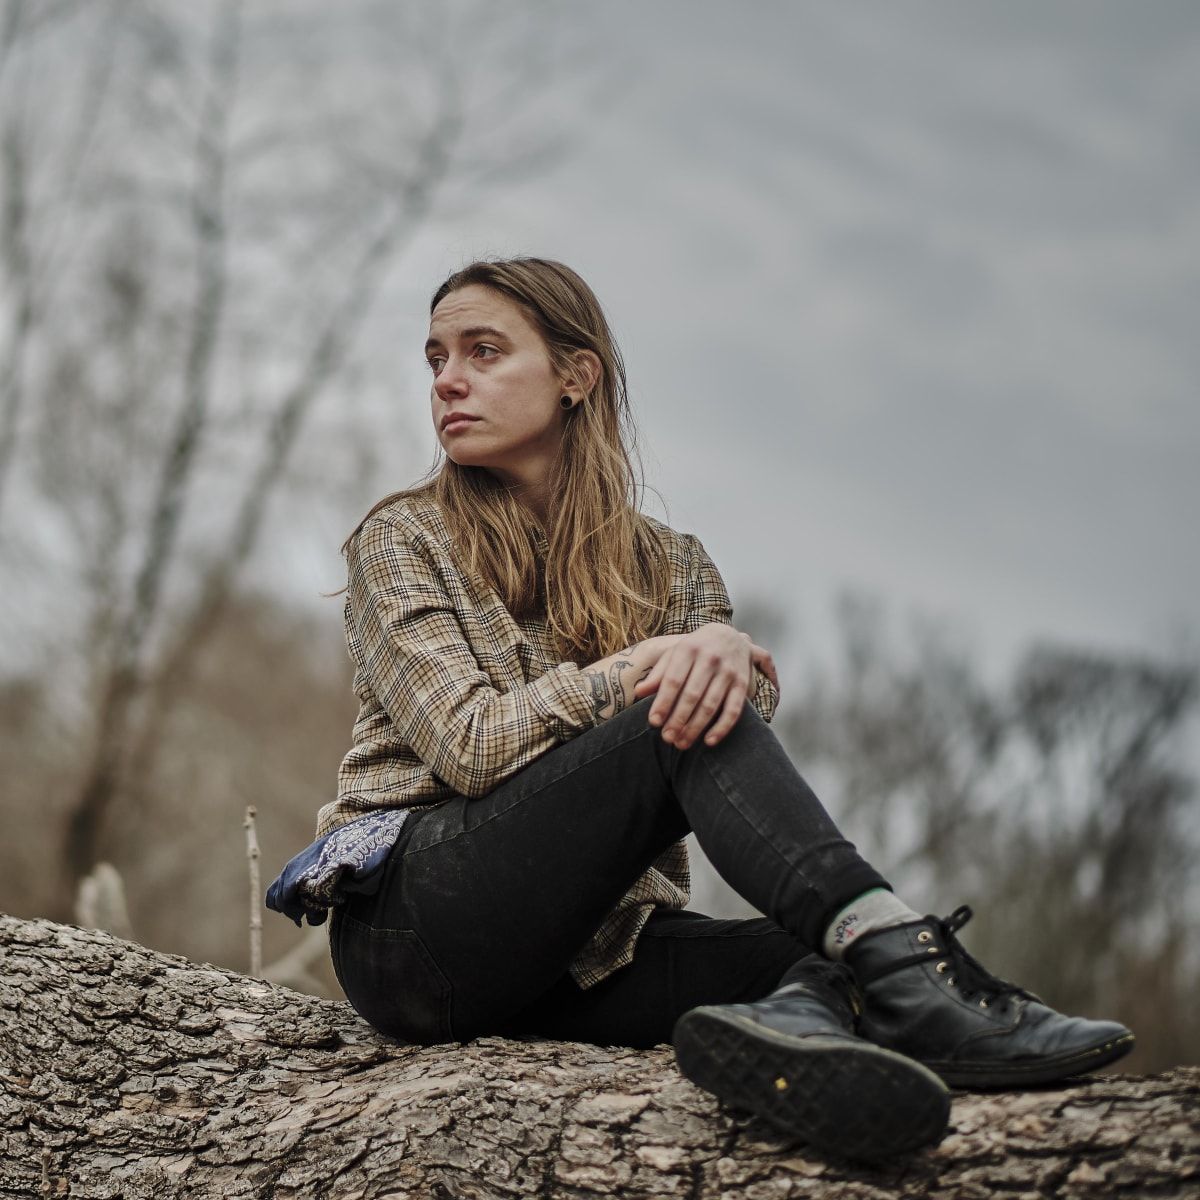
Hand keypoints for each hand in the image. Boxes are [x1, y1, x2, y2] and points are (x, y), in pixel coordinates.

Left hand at [633, 624, 778, 749]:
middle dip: (678, 719)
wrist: (729, 635)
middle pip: (692, 695)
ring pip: (710, 705)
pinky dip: (722, 727)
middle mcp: (709, 658)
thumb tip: (639, 692)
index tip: (654, 722)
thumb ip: (658, 673)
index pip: (673, 680)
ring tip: (682, 743)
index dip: (663, 702)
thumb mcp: (675, 654)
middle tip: (667, 738)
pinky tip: (709, 741)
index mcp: (688, 649)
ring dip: (695, 727)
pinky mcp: (742, 683)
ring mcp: (728, 671)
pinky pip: (733, 709)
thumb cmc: (695, 649)